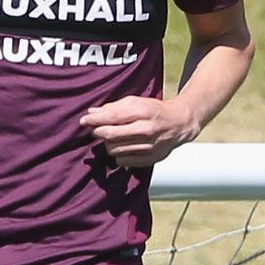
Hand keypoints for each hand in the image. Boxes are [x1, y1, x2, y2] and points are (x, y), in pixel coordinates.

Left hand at [79, 96, 198, 167]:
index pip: (112, 116)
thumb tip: (91, 112)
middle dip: (98, 132)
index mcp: (142, 112)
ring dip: (108, 144)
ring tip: (112, 138)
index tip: (84, 121)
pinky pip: (123, 161)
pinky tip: (122, 147)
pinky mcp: (150, 159)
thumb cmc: (154, 110)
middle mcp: (146, 130)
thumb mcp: (136, 102)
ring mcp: (149, 146)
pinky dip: (118, 155)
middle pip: (110, 135)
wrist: (180, 123)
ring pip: (114, 150)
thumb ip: (113, 107)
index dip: (94, 120)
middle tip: (96, 130)